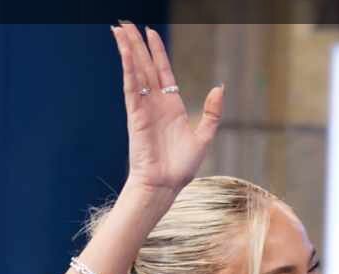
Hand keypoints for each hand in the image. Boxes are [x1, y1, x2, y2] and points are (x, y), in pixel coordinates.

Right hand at [111, 23, 222, 194]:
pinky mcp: (136, 115)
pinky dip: (129, 68)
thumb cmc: (181, 166)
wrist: (165, 185)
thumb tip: (218, 88)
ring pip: (135, 72)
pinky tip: (126, 53)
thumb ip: (212, 112)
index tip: (150, 33)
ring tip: (120, 29)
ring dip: (128, 50)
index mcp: (171, 106)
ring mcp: (144, 107)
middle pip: (145, 66)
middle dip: (137, 44)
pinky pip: (132, 87)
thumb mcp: (204, 136)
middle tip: (126, 24)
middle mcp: (155, 103)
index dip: (157, 52)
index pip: (163, 72)